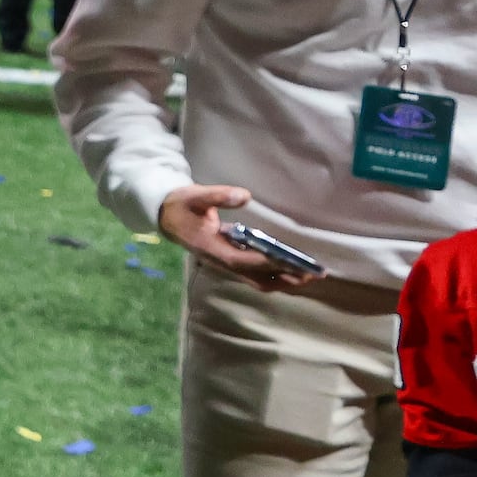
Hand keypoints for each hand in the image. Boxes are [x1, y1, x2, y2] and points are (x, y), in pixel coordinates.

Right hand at [159, 184, 317, 290]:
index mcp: (210, 247)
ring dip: (282, 281)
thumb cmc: (182, 206)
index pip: (239, 260)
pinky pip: (255, 275)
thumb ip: (218, 195)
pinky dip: (274, 276)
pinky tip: (289, 270)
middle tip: (310, 274)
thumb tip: (245, 195)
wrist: (166, 217)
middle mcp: (219, 261)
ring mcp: (225, 263)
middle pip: (254, 278)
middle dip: (282, 277)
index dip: (262, 262)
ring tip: (306, 276)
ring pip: (256, 280)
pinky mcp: (229, 261)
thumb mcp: (195, 196)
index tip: (286, 260)